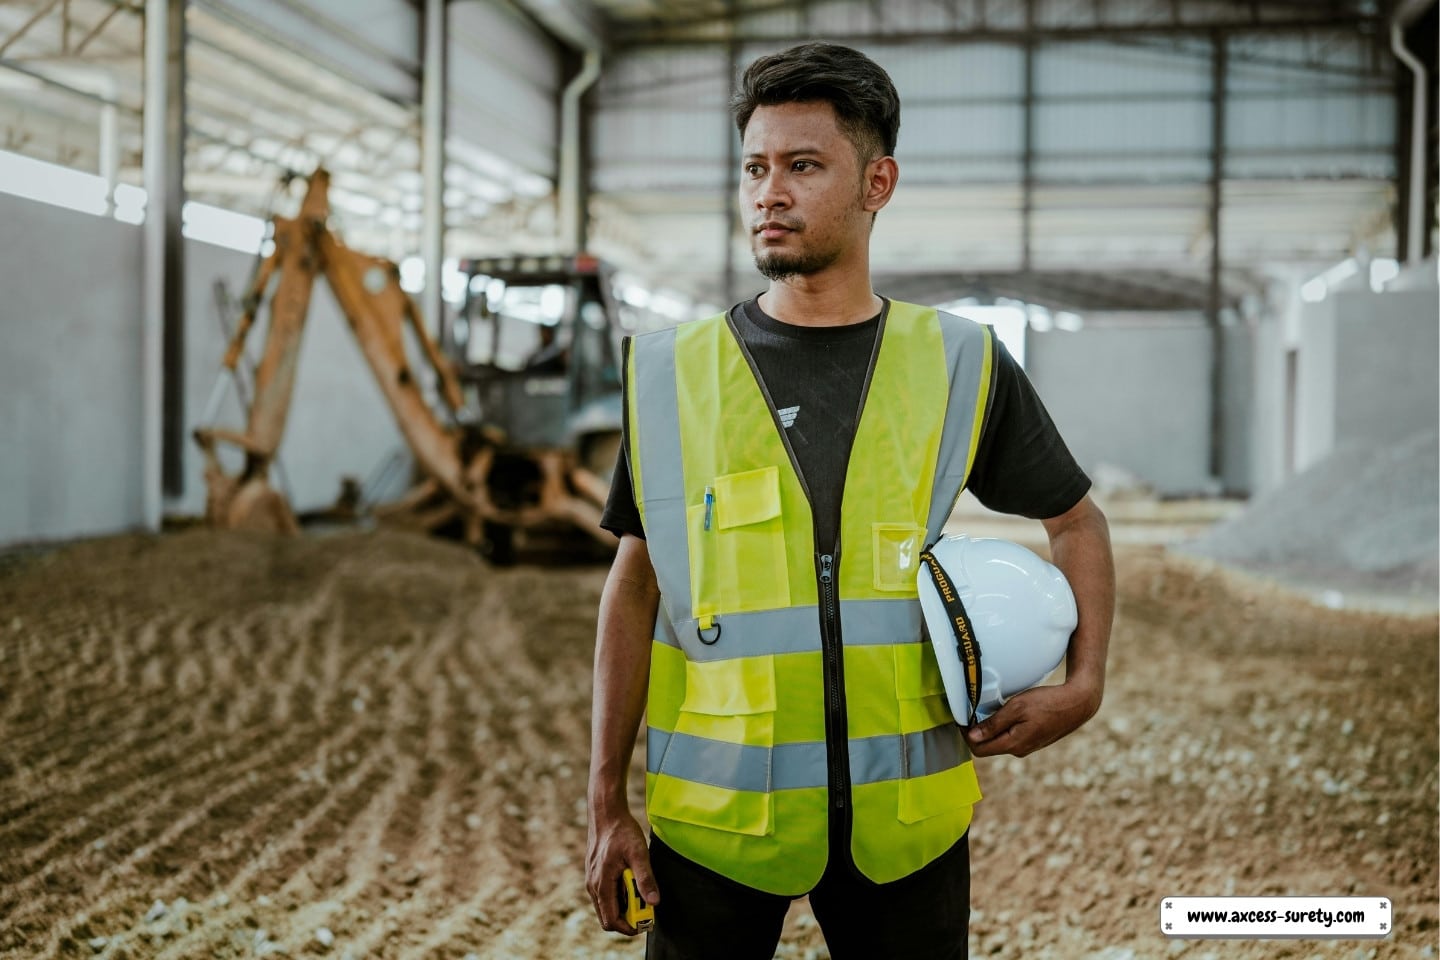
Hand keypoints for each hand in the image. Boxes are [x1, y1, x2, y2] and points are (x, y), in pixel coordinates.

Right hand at [586, 807, 658, 934]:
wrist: (606, 813)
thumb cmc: (622, 831)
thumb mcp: (639, 853)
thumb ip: (646, 878)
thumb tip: (654, 902)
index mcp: (602, 883)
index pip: (611, 920)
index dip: (628, 927)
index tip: (644, 923)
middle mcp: (593, 885)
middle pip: (607, 917)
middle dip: (626, 918)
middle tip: (645, 909)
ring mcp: (592, 880)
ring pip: (606, 906)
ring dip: (623, 906)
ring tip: (639, 892)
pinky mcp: (594, 874)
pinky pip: (605, 894)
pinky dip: (618, 895)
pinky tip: (630, 881)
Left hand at [964, 680, 1100, 757]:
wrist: (1078, 704)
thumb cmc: (1049, 703)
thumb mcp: (1017, 707)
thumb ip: (994, 723)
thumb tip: (973, 736)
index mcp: (1014, 744)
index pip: (979, 749)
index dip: (966, 735)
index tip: (961, 718)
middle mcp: (1019, 750)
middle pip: (988, 746)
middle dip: (976, 732)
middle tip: (972, 710)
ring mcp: (1028, 746)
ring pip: (1000, 740)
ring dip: (990, 728)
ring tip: (988, 708)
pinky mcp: (1034, 740)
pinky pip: (1011, 736)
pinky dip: (1003, 726)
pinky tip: (1006, 712)